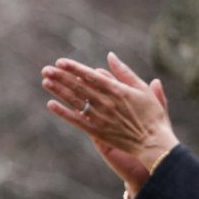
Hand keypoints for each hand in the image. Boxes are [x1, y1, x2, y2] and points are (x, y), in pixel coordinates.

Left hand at [41, 52, 178, 171]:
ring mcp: (100, 117)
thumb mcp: (142, 89)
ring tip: (46, 81)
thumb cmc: (152, 115)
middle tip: (46, 69)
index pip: (90, 76)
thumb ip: (125, 72)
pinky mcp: (97, 131)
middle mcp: (106, 102)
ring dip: (59, 91)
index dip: (74, 68)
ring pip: (75, 101)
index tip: (60, 62)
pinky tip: (51, 104)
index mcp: (117, 90)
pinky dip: (63, 113)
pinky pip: (76, 120)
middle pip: (79, 87)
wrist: (153, 142)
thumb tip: (110, 56)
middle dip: (61, 77)